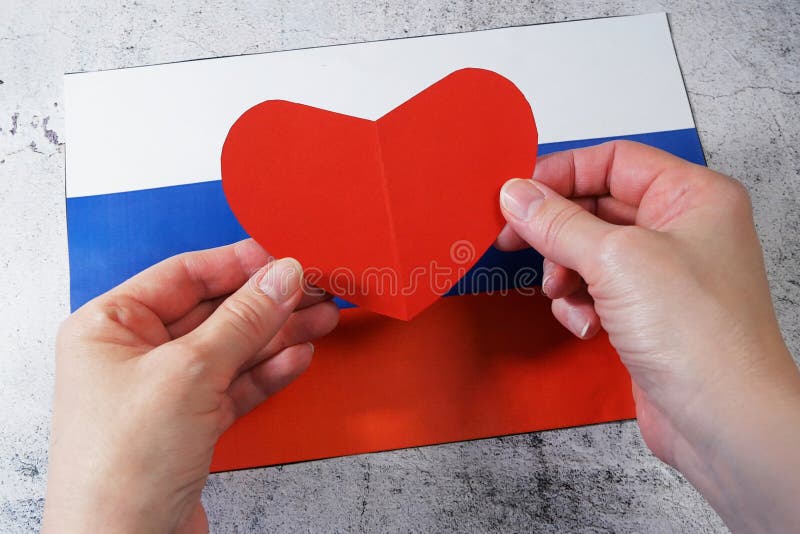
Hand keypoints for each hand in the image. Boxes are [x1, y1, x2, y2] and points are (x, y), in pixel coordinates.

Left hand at [43, 239, 338, 532]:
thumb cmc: (121, 467)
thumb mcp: (190, 372)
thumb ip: (243, 319)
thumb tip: (282, 277)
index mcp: (111, 325)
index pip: (185, 274)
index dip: (240, 263)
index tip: (285, 258)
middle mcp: (134, 354)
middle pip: (215, 311)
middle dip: (268, 301)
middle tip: (315, 289)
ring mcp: (165, 390)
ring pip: (233, 348)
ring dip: (278, 333)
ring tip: (322, 318)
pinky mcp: (190, 423)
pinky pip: (236, 384)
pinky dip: (268, 370)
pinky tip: (297, 355)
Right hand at [497, 141, 799, 531]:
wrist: (723, 421)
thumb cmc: (700, 336)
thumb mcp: (616, 260)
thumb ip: (559, 222)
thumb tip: (517, 194)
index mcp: (692, 196)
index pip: (614, 160)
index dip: (562, 173)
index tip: (517, 194)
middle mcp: (682, 229)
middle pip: (596, 207)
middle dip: (557, 230)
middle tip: (515, 241)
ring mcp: (664, 273)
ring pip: (588, 252)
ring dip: (565, 273)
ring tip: (565, 294)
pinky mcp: (647, 312)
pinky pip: (594, 290)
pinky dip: (580, 305)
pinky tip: (588, 326)